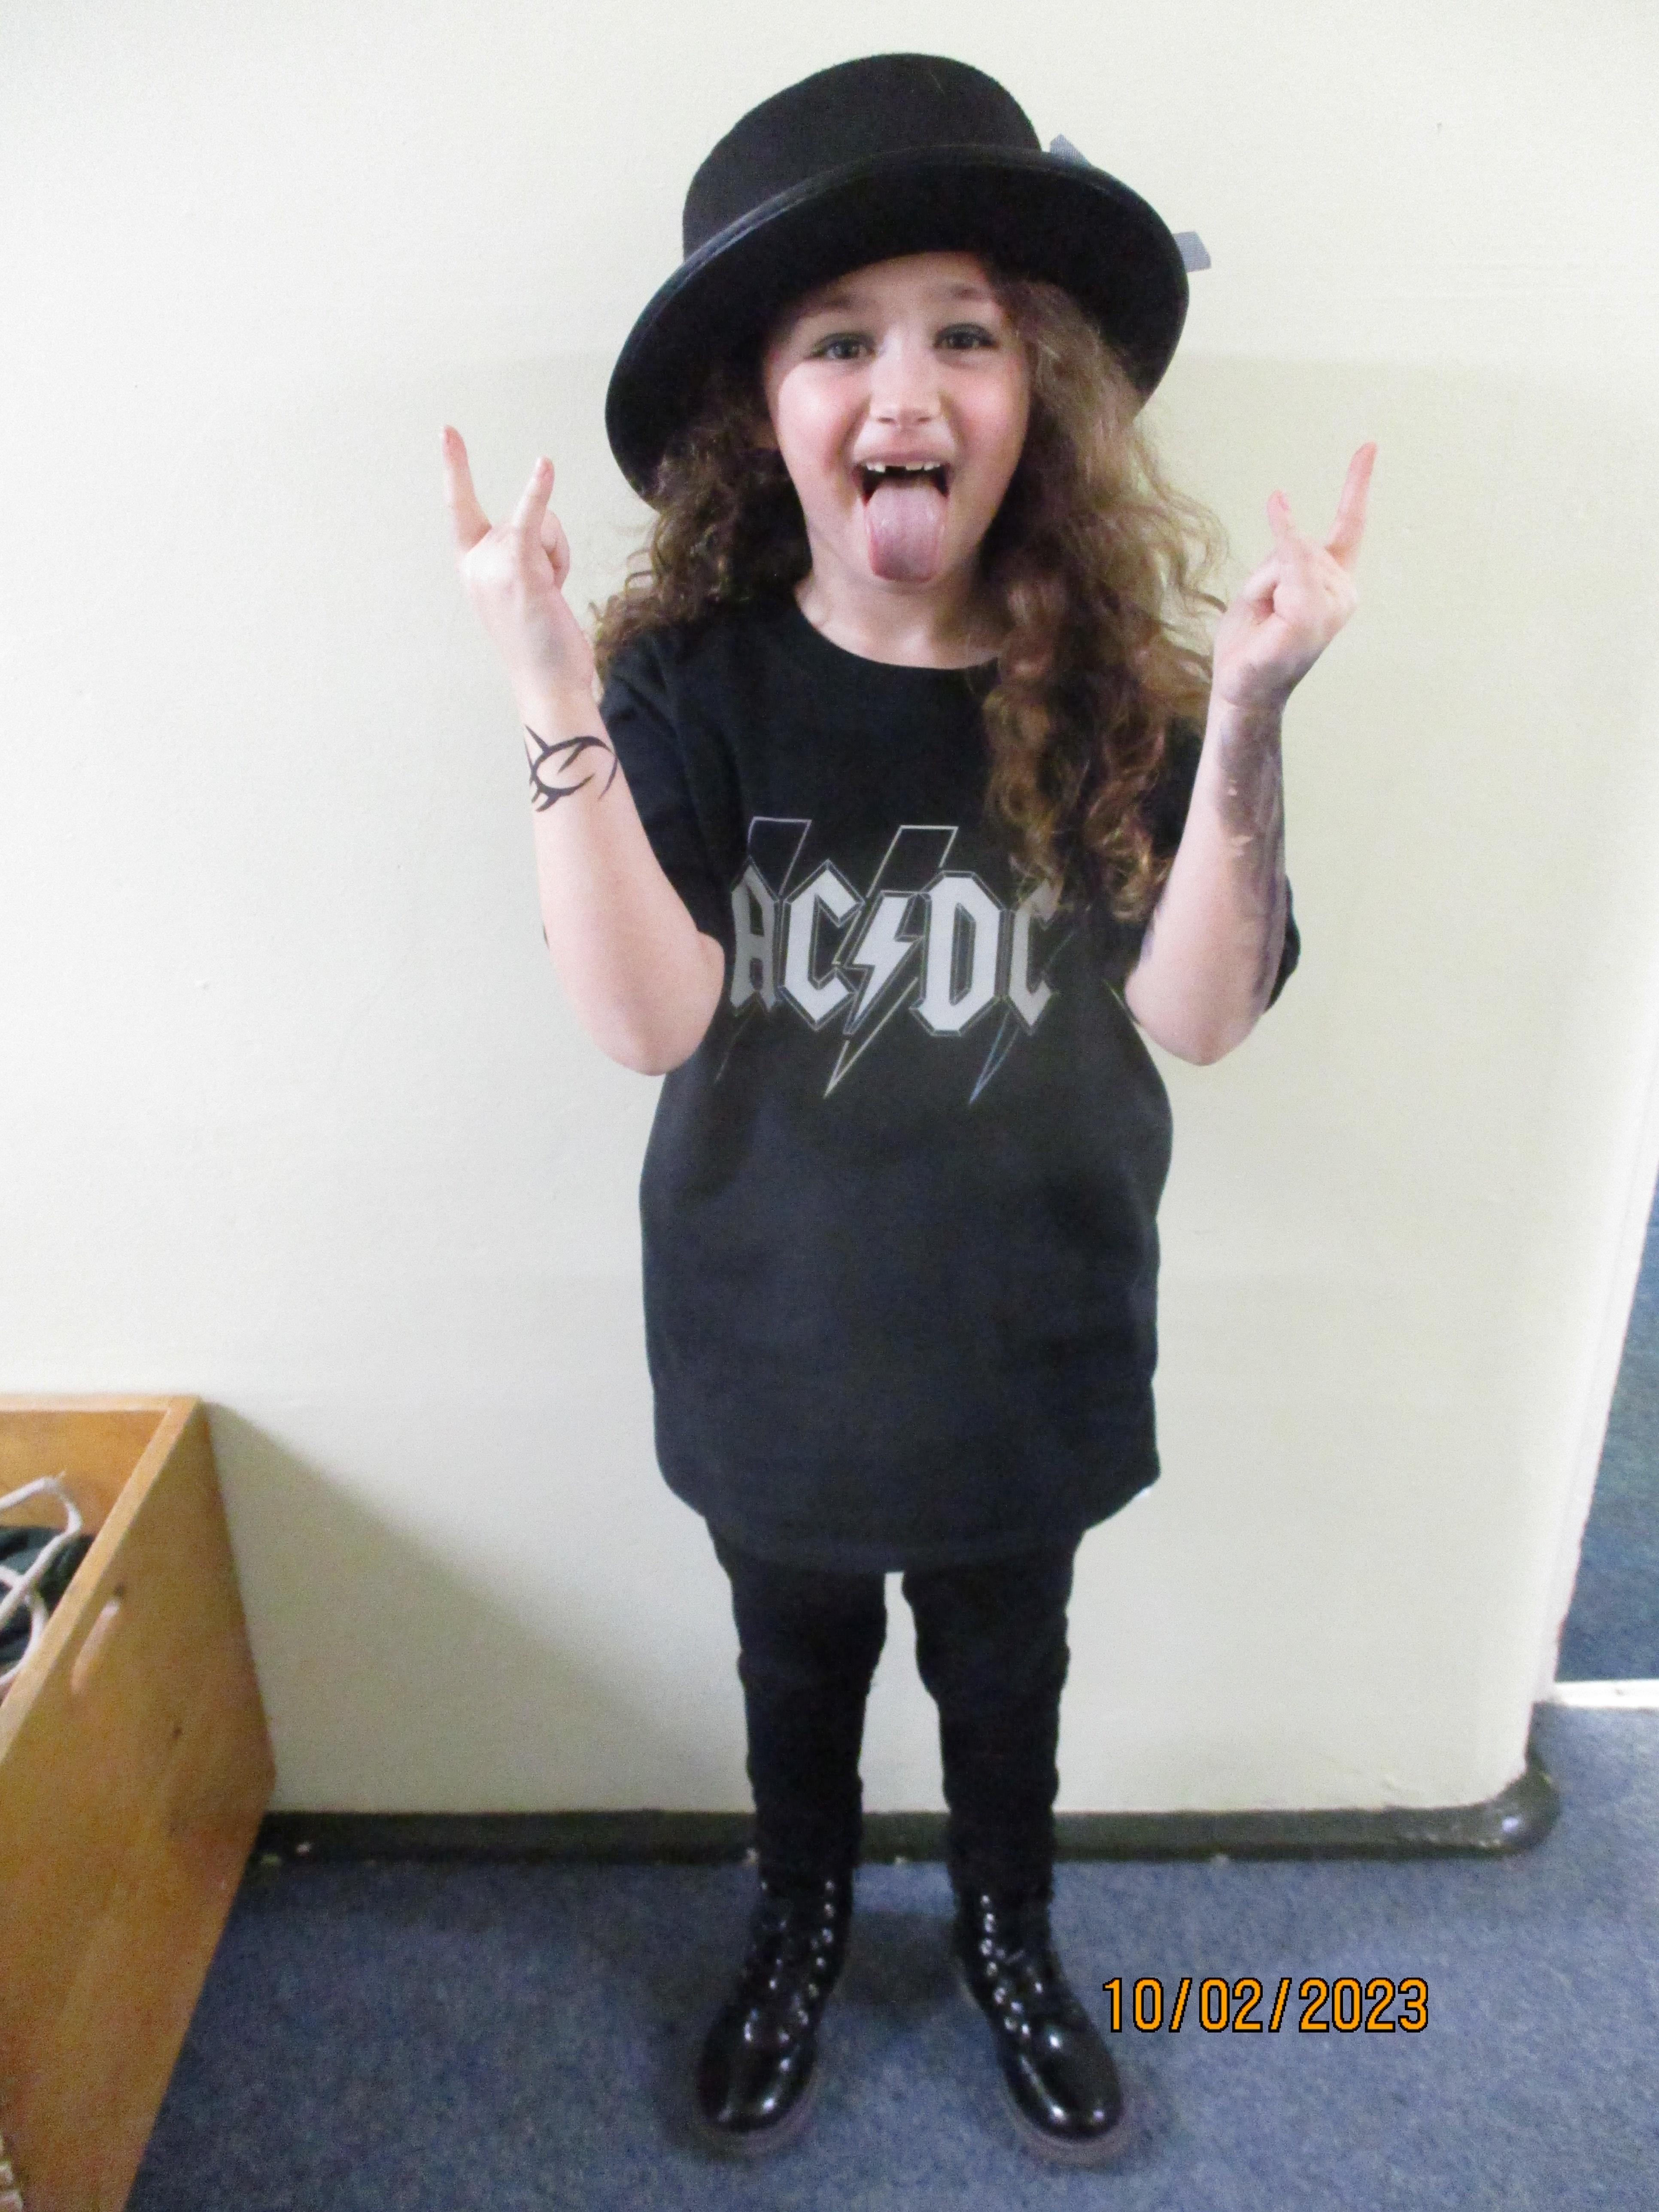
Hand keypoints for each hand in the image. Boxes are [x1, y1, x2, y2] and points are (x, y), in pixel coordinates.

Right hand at [441, 427, 594, 700]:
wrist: (548, 685)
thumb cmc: (540, 644)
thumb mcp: (521, 593)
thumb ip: (519, 560)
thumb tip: (539, 540)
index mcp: (470, 567)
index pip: (460, 508)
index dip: (455, 468)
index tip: (447, 431)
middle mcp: (475, 562)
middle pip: (524, 517)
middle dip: (548, 548)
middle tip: (545, 594)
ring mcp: (494, 565)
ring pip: (542, 524)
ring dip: (559, 557)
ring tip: (551, 595)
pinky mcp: (519, 569)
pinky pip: (531, 518)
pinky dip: (537, 490)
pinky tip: (543, 464)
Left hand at [1211, 443, 1374, 711]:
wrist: (1242, 689)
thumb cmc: (1252, 641)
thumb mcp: (1266, 588)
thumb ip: (1285, 560)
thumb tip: (1293, 541)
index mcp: (1337, 585)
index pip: (1350, 526)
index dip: (1357, 484)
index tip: (1369, 446)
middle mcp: (1344, 593)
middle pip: (1299, 544)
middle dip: (1268, 571)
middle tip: (1264, 613)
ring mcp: (1331, 606)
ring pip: (1288, 557)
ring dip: (1261, 585)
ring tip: (1264, 621)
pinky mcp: (1311, 615)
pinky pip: (1292, 559)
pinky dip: (1284, 531)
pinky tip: (1277, 500)